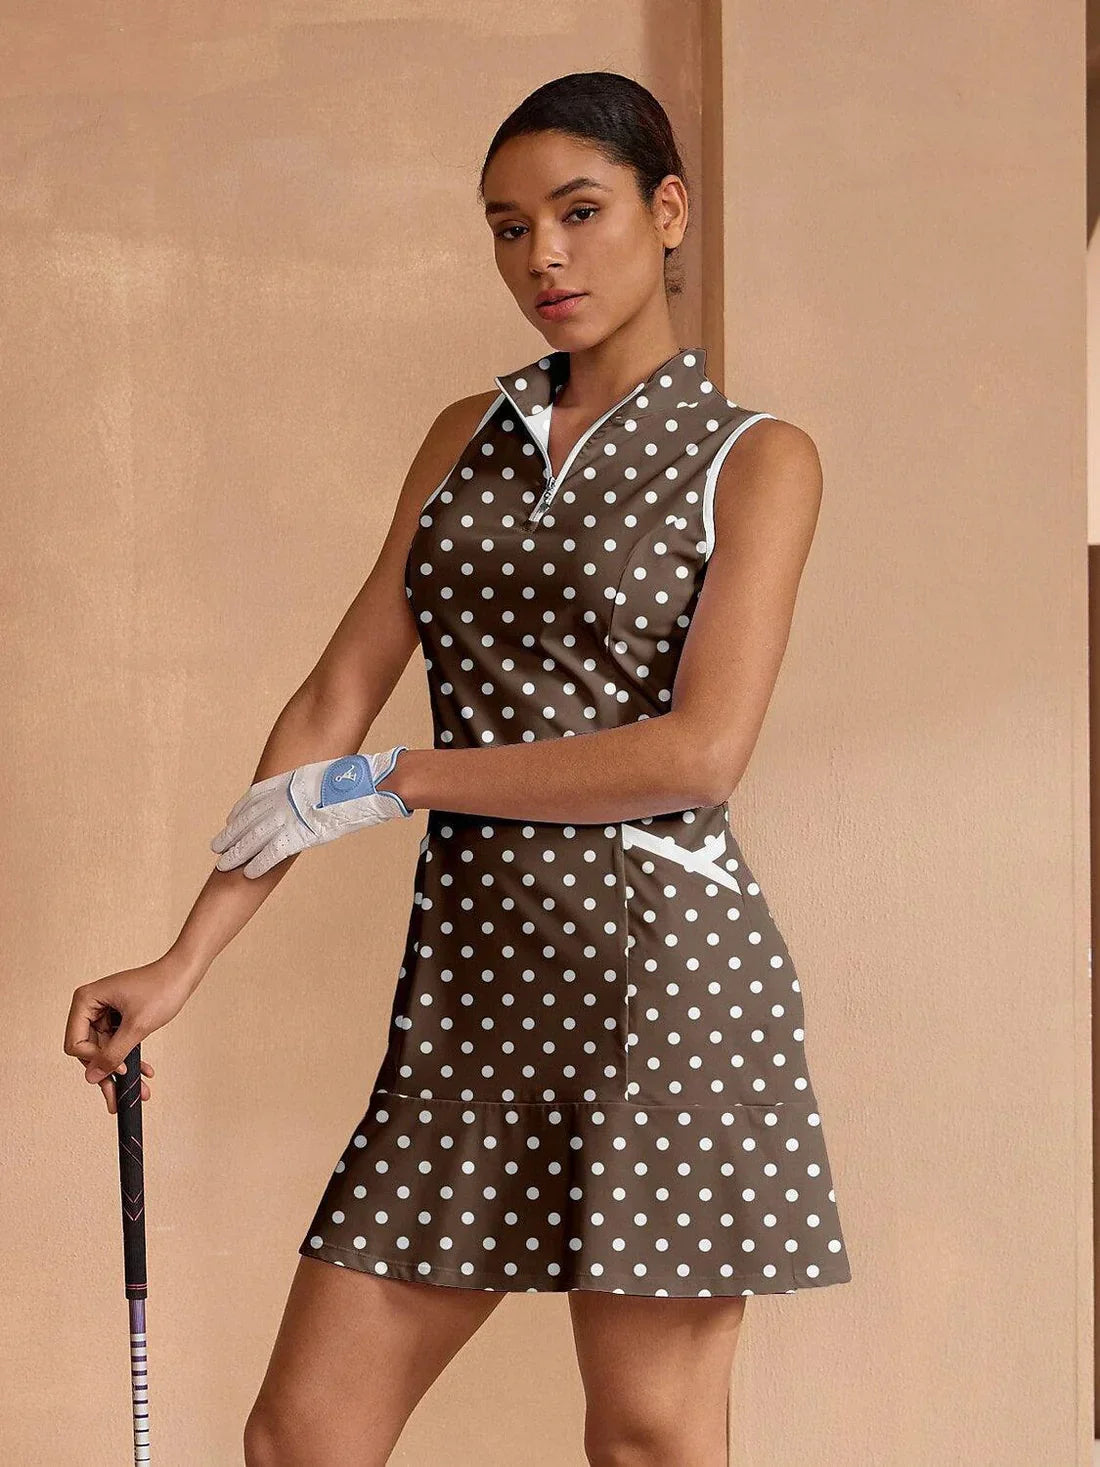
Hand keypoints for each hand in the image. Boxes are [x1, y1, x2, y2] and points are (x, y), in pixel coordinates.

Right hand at [64, 954, 192, 1114]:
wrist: (184, 972)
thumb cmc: (162, 988)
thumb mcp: (137, 1026)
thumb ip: (113, 1054)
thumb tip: (92, 1077)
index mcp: (86, 1000)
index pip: (76, 1043)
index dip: (95, 1061)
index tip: (120, 1068)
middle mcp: (91, 1005)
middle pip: (89, 1051)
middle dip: (108, 1073)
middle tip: (118, 1100)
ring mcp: (104, 1012)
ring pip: (105, 1051)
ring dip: (122, 1070)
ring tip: (138, 1091)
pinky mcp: (118, 1017)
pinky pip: (117, 1043)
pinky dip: (130, 1058)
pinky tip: (145, 1073)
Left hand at [210, 745, 412, 878]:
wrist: (367, 785)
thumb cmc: (357, 779)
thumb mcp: (328, 774)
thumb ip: (315, 786)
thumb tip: (318, 793)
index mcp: (289, 781)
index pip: (256, 796)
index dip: (242, 810)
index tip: (231, 818)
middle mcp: (283, 798)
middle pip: (249, 819)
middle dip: (231, 834)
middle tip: (217, 846)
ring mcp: (290, 816)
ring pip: (254, 837)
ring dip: (237, 852)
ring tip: (223, 863)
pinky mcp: (300, 834)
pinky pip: (272, 852)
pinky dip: (259, 863)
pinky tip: (248, 872)